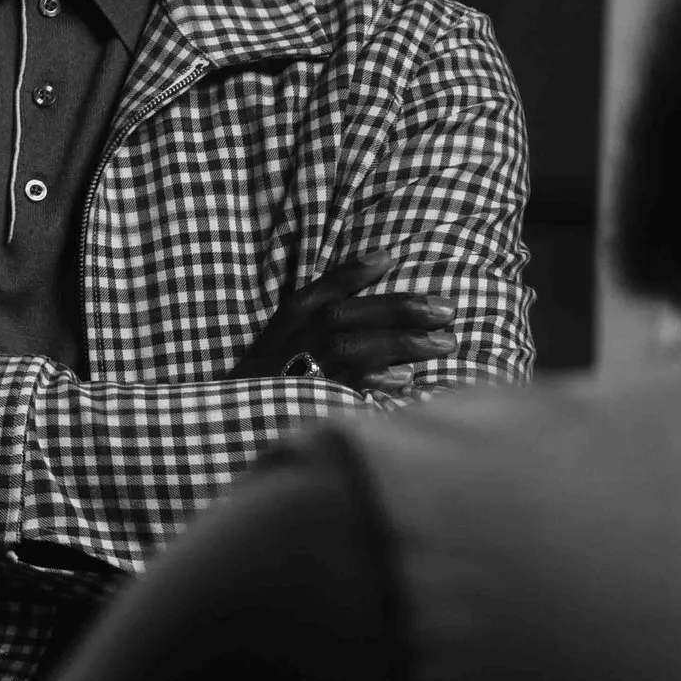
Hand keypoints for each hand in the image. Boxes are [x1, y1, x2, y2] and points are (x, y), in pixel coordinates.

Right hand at [235, 257, 454, 386]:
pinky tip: (407, 379)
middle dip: (399, 309)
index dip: (353, 273)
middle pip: (348, 315)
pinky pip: (346, 388)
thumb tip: (374, 303)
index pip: (321, 290)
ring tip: (445, 344)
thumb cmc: (269, 382)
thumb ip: (317, 323)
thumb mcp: (282, 343)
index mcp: (286, 322)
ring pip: (354, 348)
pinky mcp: (306, 403)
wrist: (234, 423)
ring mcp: (298, 372)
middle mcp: (292, 342)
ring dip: (403, 344)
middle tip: (446, 309)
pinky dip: (376, 380)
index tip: (389, 257)